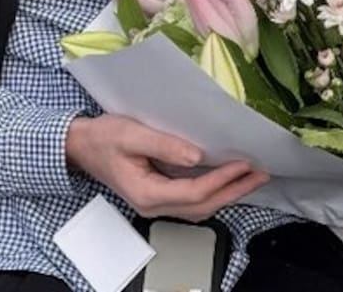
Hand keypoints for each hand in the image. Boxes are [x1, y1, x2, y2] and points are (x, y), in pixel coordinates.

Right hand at [65, 114, 268, 221]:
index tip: (243, 164)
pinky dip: (214, 192)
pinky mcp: (159, 196)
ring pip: (200, 208)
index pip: (193, 193)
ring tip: (252, 177)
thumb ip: (163, 145)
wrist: (81, 146)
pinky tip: (228, 180)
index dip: (221, 180)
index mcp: (147, 193)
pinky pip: (192, 202)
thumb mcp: (131, 134)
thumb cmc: (103, 137)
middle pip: (202, 206)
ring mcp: (156, 204)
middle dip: (234, 190)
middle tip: (261, 174)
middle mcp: (153, 205)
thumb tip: (197, 156)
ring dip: (228, 193)